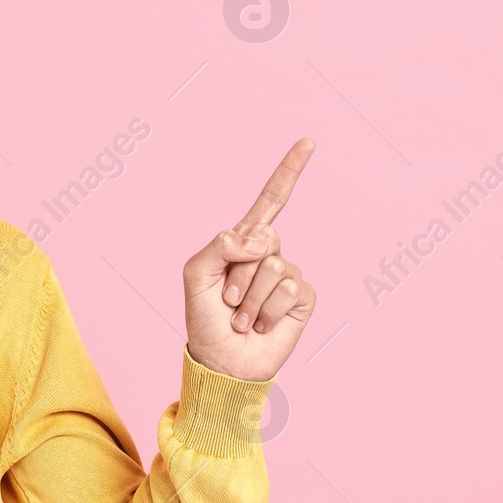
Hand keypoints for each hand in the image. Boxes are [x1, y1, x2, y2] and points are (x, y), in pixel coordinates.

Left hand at [183, 139, 317, 381]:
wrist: (221, 360)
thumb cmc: (204, 318)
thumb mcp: (195, 274)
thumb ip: (218, 246)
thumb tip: (256, 239)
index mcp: (244, 242)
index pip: (272, 200)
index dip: (289, 170)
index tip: (308, 142)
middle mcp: (270, 253)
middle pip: (266, 237)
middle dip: (238, 273)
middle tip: (226, 300)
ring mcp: (289, 275)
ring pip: (274, 267)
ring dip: (249, 299)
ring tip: (240, 317)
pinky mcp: (303, 298)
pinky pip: (289, 289)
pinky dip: (266, 311)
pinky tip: (260, 324)